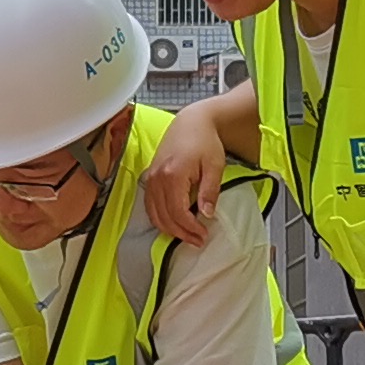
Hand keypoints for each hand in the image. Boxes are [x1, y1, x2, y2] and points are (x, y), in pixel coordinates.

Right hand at [140, 117, 227, 241]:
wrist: (192, 123)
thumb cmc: (205, 142)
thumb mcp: (214, 165)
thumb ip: (210, 191)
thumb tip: (207, 214)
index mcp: (173, 174)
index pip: (177, 212)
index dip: (190, 228)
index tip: (203, 235)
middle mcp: (157, 178)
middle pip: (164, 217)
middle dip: (181, 233)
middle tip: (198, 241)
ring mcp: (151, 178)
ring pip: (154, 214)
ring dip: (169, 229)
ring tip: (187, 236)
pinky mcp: (150, 178)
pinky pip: (150, 206)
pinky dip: (160, 219)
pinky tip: (173, 224)